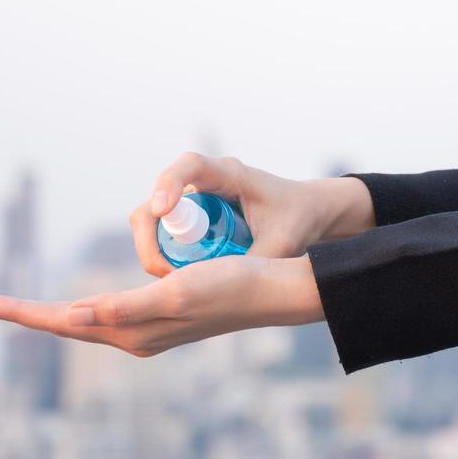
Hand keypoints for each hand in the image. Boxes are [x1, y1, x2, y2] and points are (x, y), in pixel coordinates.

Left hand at [0, 254, 324, 356]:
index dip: (21, 313)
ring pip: (86, 321)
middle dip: (26, 315)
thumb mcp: (175, 292)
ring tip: (18, 308)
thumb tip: (76, 316)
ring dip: (51, 314)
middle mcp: (136, 335)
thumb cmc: (231, 287)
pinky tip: (81, 304)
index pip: (63, 323)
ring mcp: (149, 327)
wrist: (272, 290)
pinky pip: (109, 313)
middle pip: (67, 325)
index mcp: (133, 333)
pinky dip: (84, 307)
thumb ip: (126, 307)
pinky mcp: (163, 313)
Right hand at [131, 152, 373, 276]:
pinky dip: (162, 256)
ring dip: (154, 250)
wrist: (307, 213)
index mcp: (230, 174)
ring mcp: (194, 199)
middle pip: (156, 200)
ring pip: (153, 219)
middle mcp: (205, 182)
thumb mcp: (282, 244)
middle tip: (163, 272)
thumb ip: (256, 261)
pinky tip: (178, 279)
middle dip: (150, 237)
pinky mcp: (191, 218)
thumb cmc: (297, 219)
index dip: (168, 184)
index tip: (161, 211)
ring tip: (173, 281)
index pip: (190, 165)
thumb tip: (221, 292)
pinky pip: (163, 234)